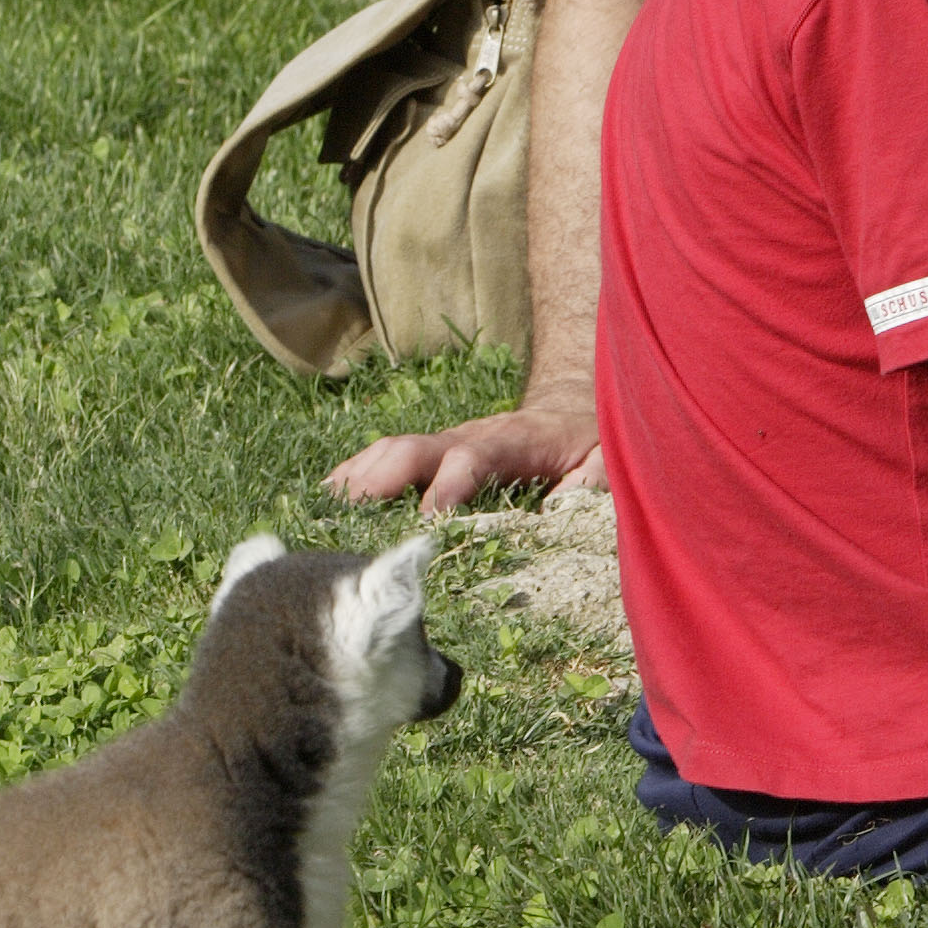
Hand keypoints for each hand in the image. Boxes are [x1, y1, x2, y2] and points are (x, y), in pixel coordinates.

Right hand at [328, 400, 595, 514]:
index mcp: (513, 442)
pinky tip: (323, 501)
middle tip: (348, 510)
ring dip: (355, 477)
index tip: (428, 522)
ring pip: (390, 451)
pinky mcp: (432, 453)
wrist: (573, 405)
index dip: (447, 486)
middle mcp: (469, 437)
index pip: (471, 459)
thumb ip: (595, 481)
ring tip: (317, 509)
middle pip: (414, 449)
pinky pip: (385, 459)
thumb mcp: (609, 456)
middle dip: (380, 478)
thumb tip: (564, 506)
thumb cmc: (590, 441)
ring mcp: (445, 442)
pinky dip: (353, 477)